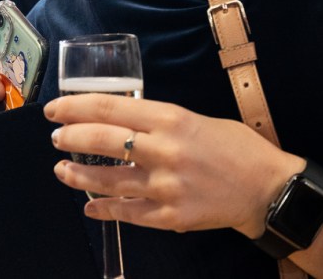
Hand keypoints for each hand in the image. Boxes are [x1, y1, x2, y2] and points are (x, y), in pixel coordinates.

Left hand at [46, 94, 303, 235]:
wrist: (267, 188)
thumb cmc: (239, 147)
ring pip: (106, 181)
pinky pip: (126, 213)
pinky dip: (103, 210)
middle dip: (70, 136)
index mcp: (173, 120)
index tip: (56, 107)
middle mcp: (163, 151)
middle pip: (102, 141)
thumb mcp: (201, 120)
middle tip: (56, 136)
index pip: (112, 108)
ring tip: (62, 171)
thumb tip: (127, 123)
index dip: (77, 107)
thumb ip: (164, 123)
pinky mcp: (168, 216)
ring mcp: (163, 187)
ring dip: (78, 175)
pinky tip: (90, 207)